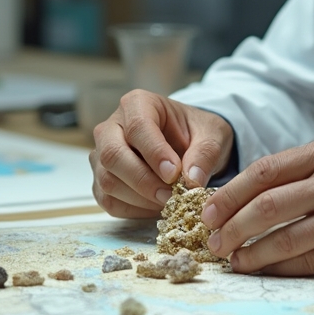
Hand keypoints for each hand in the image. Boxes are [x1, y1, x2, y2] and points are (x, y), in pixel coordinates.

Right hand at [89, 89, 234, 218]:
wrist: (188, 144)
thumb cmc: (196, 133)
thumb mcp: (211, 135)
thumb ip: (204, 154)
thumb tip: (192, 181)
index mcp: (137, 104)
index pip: (137, 127)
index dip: (154, 153)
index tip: (174, 174)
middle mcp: (111, 127)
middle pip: (112, 155)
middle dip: (143, 180)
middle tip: (171, 196)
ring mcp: (102, 155)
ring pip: (108, 181)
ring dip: (140, 198)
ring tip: (170, 201)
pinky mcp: (101, 181)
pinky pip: (110, 201)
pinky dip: (134, 210)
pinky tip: (157, 206)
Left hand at [201, 135, 313, 274]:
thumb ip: (308, 167)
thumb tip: (257, 190)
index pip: (266, 171)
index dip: (230, 193)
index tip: (208, 210)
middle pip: (267, 205)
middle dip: (231, 226)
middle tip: (213, 241)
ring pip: (285, 238)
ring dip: (252, 252)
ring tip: (233, 260)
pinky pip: (311, 262)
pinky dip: (282, 267)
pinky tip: (265, 270)